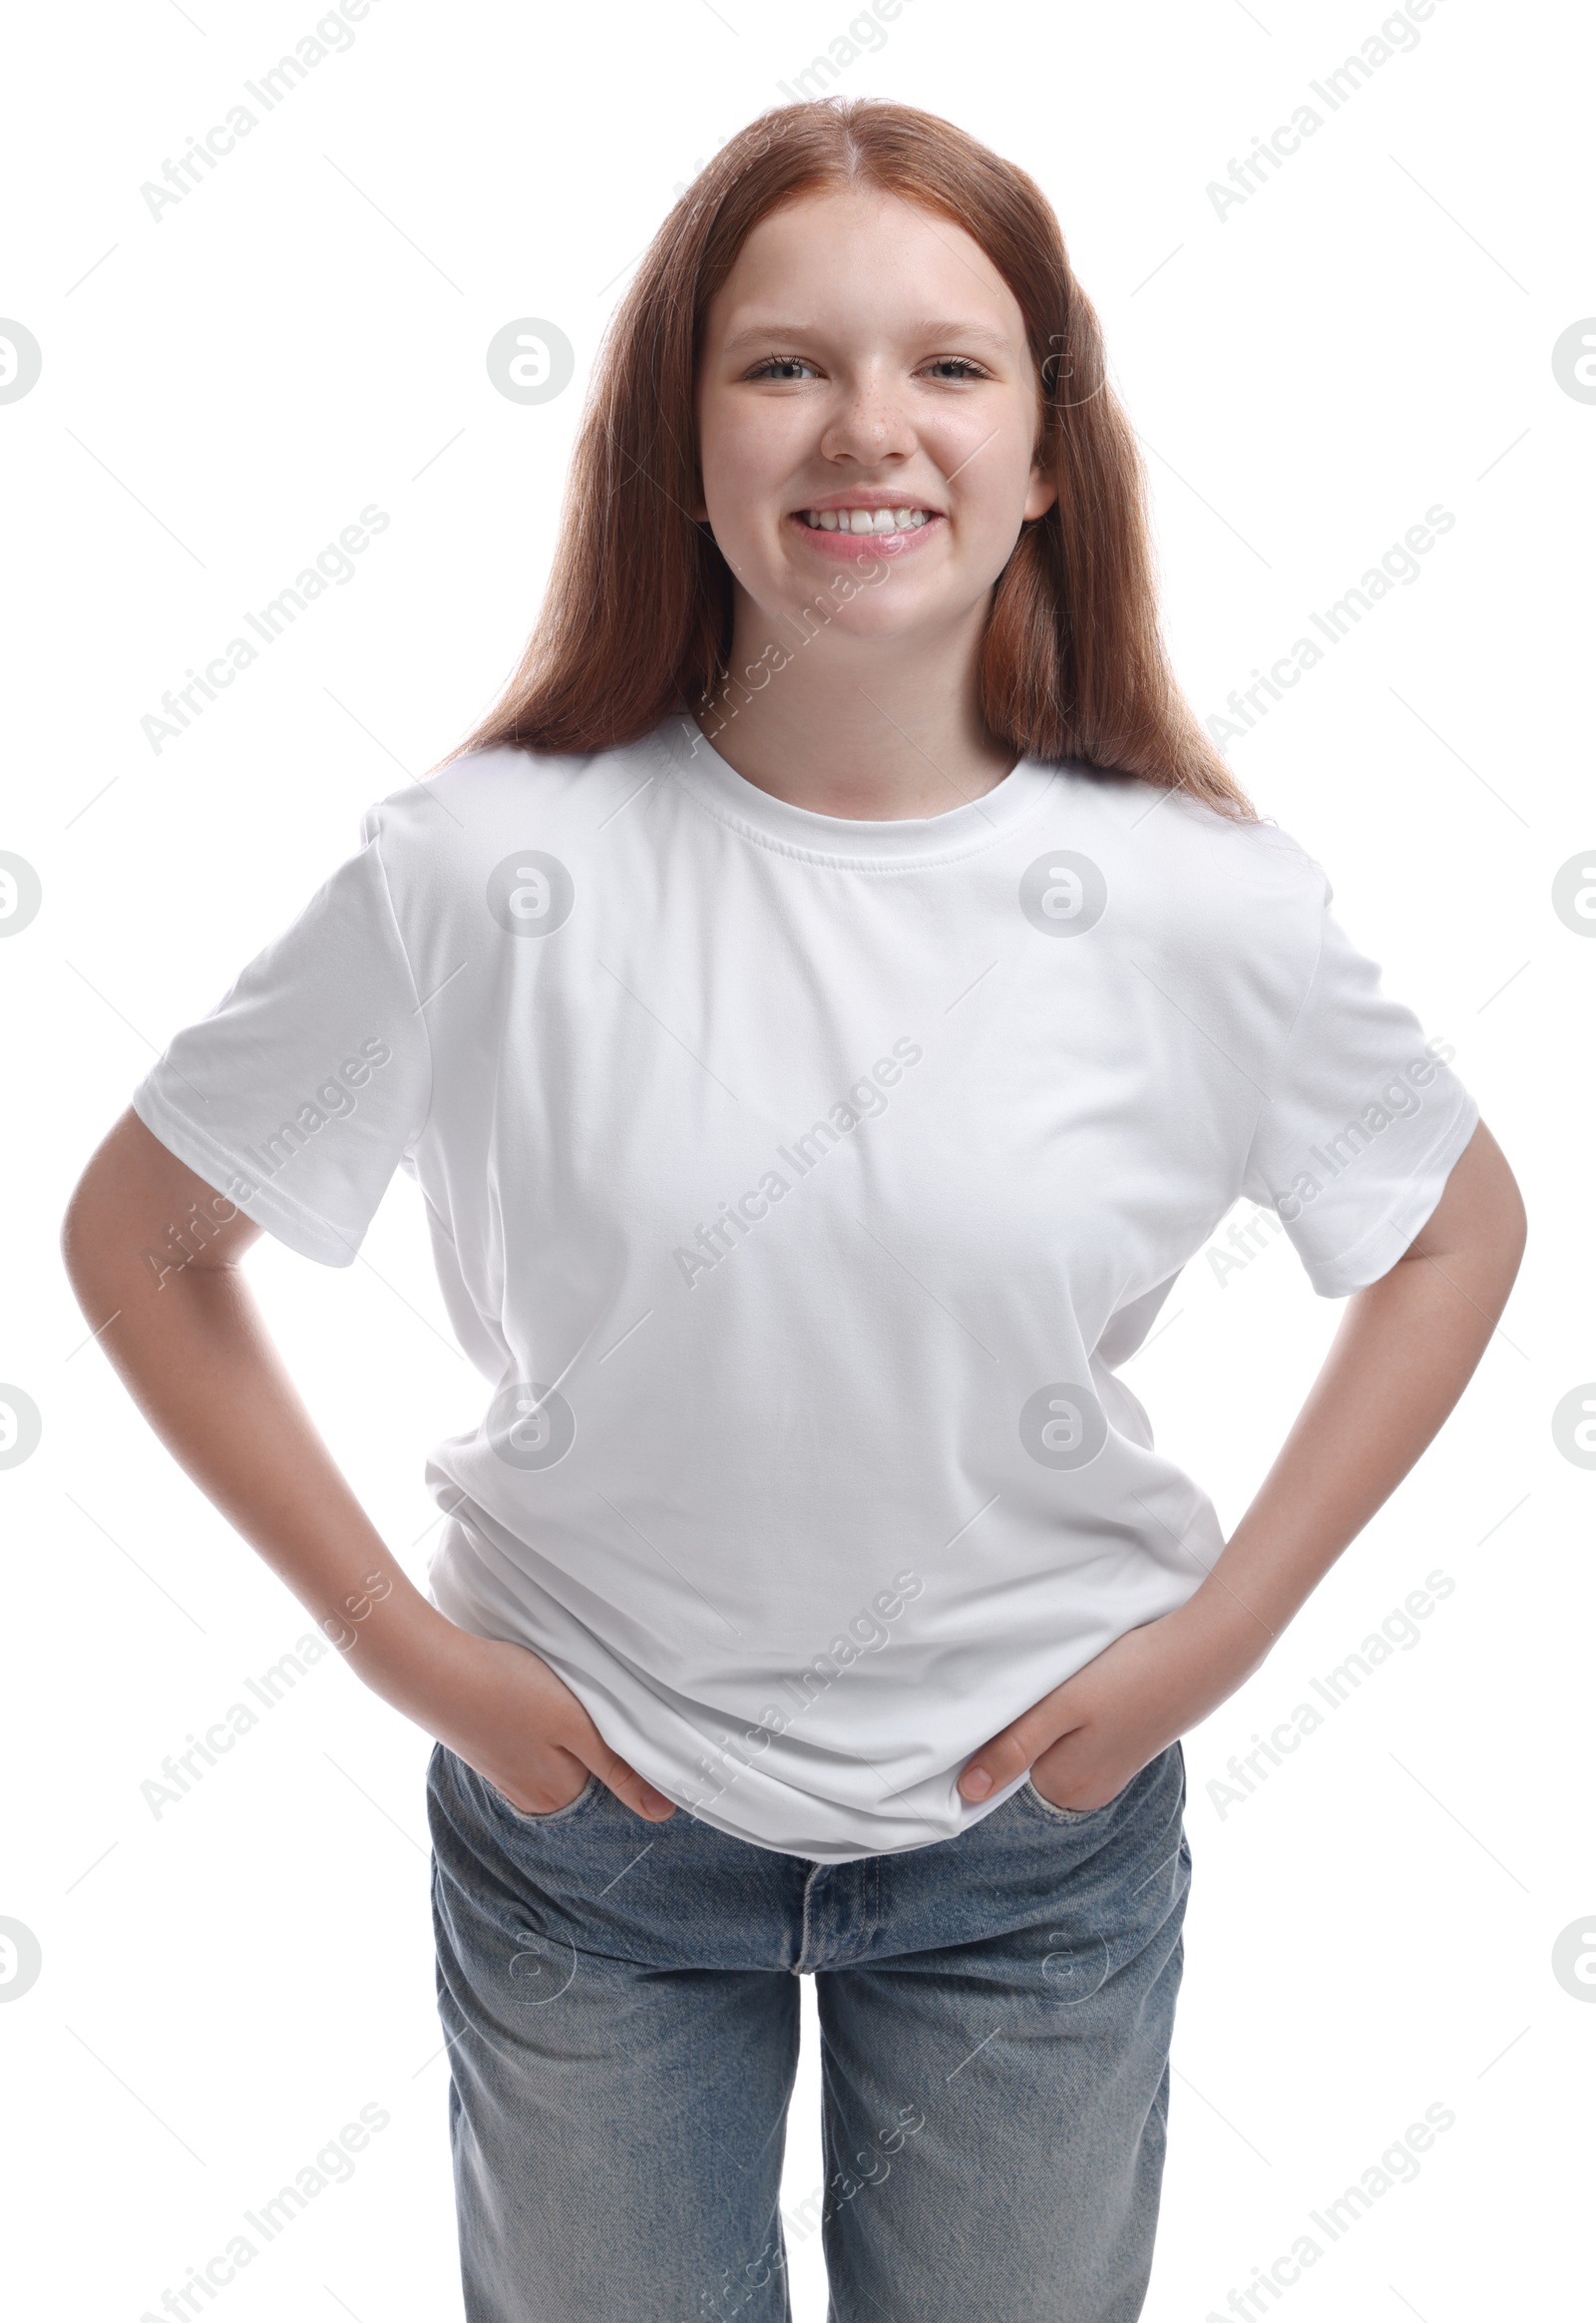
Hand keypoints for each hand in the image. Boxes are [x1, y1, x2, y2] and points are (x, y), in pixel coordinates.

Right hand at [377, 1610, 677, 1822]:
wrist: (431, 1667)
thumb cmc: (507, 1690)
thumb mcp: (577, 1726)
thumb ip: (619, 1768)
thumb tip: (664, 1813)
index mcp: (560, 1797)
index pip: (615, 1785)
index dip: (630, 1753)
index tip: (633, 1719)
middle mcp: (533, 1797)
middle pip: (587, 1773)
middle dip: (599, 1742)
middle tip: (597, 1700)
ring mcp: (508, 1775)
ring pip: (561, 1755)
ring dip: (570, 1730)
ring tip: (562, 1696)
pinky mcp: (491, 1749)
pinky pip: (534, 1745)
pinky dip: (543, 1725)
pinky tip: (535, 1696)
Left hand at [957, 1593, 1265, 1811]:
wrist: (1204, 1651)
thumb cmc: (1131, 1676)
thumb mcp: (1061, 1709)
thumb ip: (1014, 1750)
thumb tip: (967, 1793)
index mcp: (1067, 1790)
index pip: (1005, 1768)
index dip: (996, 1732)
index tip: (1008, 1700)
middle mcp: (1090, 1791)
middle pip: (1032, 1757)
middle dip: (1028, 1722)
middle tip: (1045, 1685)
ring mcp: (1112, 1770)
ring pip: (1057, 1742)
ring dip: (1055, 1714)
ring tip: (1073, 1682)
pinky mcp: (1128, 1745)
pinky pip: (1083, 1733)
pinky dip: (1079, 1711)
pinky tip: (1094, 1685)